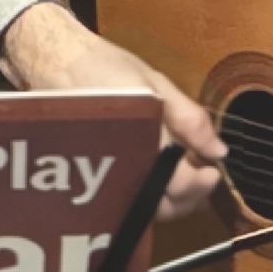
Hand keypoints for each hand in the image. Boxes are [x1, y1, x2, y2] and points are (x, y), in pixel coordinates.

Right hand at [0, 2, 228, 220]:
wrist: (54, 63)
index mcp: (139, 142)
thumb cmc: (103, 68)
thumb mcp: (155, 84)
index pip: (176, 183)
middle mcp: (120, 165)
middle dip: (189, 199)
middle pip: (161, 207)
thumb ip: (189, 119)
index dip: (201, 184)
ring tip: (184, 177)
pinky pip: (125, 198)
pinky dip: (147, 195)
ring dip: (170, 200)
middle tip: (203, 177)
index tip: (213, 170)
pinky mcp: (92, 176)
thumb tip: (218, 152)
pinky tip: (158, 178)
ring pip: (143, 208)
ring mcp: (103, 174)